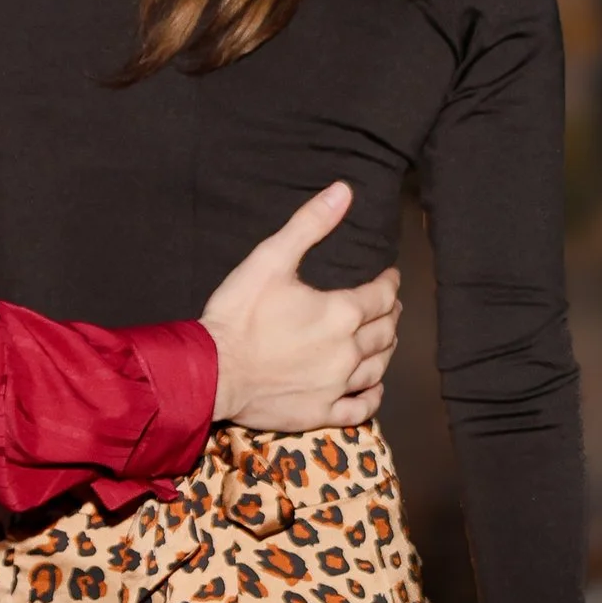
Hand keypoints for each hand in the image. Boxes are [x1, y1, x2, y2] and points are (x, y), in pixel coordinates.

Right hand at [199, 185, 402, 429]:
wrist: (211, 371)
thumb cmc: (239, 314)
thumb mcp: (270, 258)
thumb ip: (310, 224)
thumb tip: (343, 191)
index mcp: (342, 312)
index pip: (381, 295)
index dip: (389, 283)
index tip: (389, 277)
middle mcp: (347, 350)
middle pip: (384, 331)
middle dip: (389, 314)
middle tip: (388, 306)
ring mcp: (336, 385)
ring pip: (378, 366)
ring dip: (385, 350)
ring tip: (384, 339)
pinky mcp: (321, 411)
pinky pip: (361, 407)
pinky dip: (373, 395)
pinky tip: (374, 386)